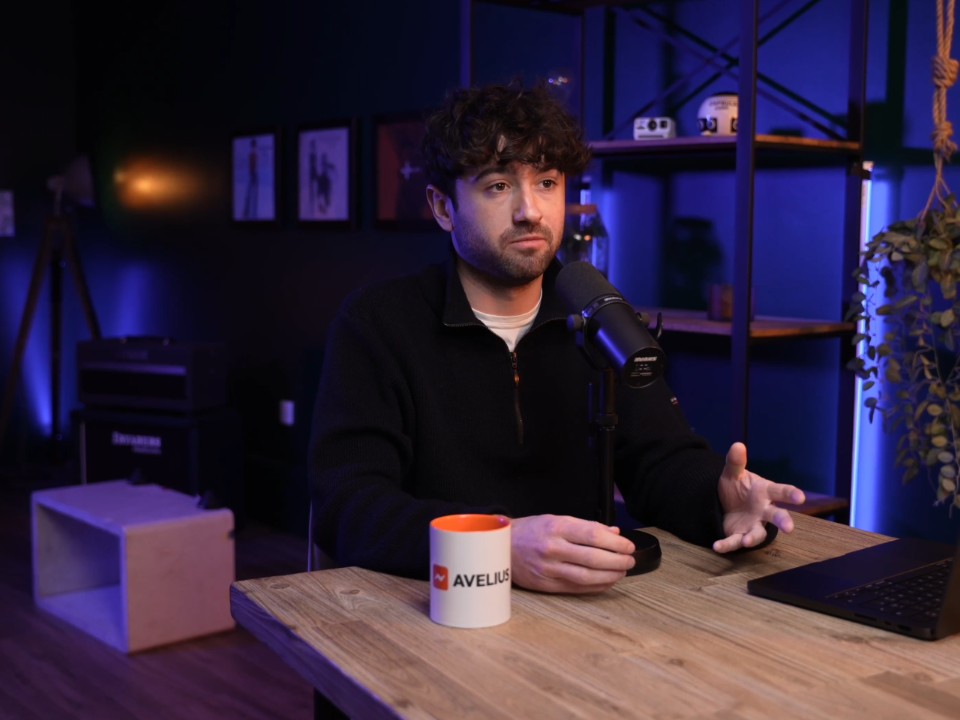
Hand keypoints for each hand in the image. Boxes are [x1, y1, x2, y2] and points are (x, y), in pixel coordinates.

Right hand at [509, 515, 635, 593]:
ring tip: (621, 571)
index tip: (628, 546)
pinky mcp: (546, 585)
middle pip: (594, 558)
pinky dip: (596, 586)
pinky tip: (607, 581)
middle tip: (630, 560)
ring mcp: (548, 569)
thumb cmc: (531, 530)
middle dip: (618, 561)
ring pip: (587, 577)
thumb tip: (613, 532)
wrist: (501, 547)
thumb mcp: (556, 519)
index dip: (616, 543)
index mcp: (556, 527)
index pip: (594, 535)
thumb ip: (585, 526)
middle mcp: (552, 548)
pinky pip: (577, 588)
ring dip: (610, 576)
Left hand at [713, 442, 805, 553]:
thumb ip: (735, 462)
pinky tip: (717, 546)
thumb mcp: (733, 473)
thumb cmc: (738, 487)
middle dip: (784, 521)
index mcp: (765, 492)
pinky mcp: (739, 535)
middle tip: (789, 528)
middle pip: (777, 516)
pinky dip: (727, 545)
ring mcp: (753, 524)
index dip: (791, 494)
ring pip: (758, 533)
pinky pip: (734, 541)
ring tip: (748, 540)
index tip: (800, 497)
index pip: (781, 491)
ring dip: (754, 537)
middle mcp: (763, 511)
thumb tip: (737, 445)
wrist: (725, 502)